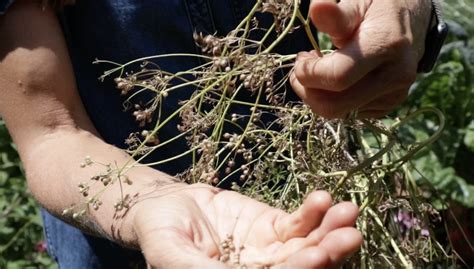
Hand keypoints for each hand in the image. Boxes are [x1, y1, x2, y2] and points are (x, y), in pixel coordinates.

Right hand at [132, 183, 361, 267]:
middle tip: (350, 233)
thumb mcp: (171, 254)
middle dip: (327, 252)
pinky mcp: (273, 227)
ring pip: (307, 245)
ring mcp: (271, 252)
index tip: (319, 254)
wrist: (164, 206)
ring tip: (347, 211)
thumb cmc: (159, 232)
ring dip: (329, 230)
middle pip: (301, 267)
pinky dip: (313, 211)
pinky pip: (298, 222)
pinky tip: (324, 199)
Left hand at [291, 0, 431, 117]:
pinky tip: (336, 79)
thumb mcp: (357, 4)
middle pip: (334, 105)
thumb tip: (317, 8)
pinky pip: (349, 113)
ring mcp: (394, 95)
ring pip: (339, 113)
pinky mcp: (388, 105)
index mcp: (386, 46)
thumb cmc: (376, 9)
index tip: (301, 58)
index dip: (308, 73)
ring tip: (318, 70)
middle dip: (307, 90)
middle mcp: (395, 76)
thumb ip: (335, 14)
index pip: (337, 77)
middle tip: (301, 69)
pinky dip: (333, 100)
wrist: (412, 21)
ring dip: (317, 95)